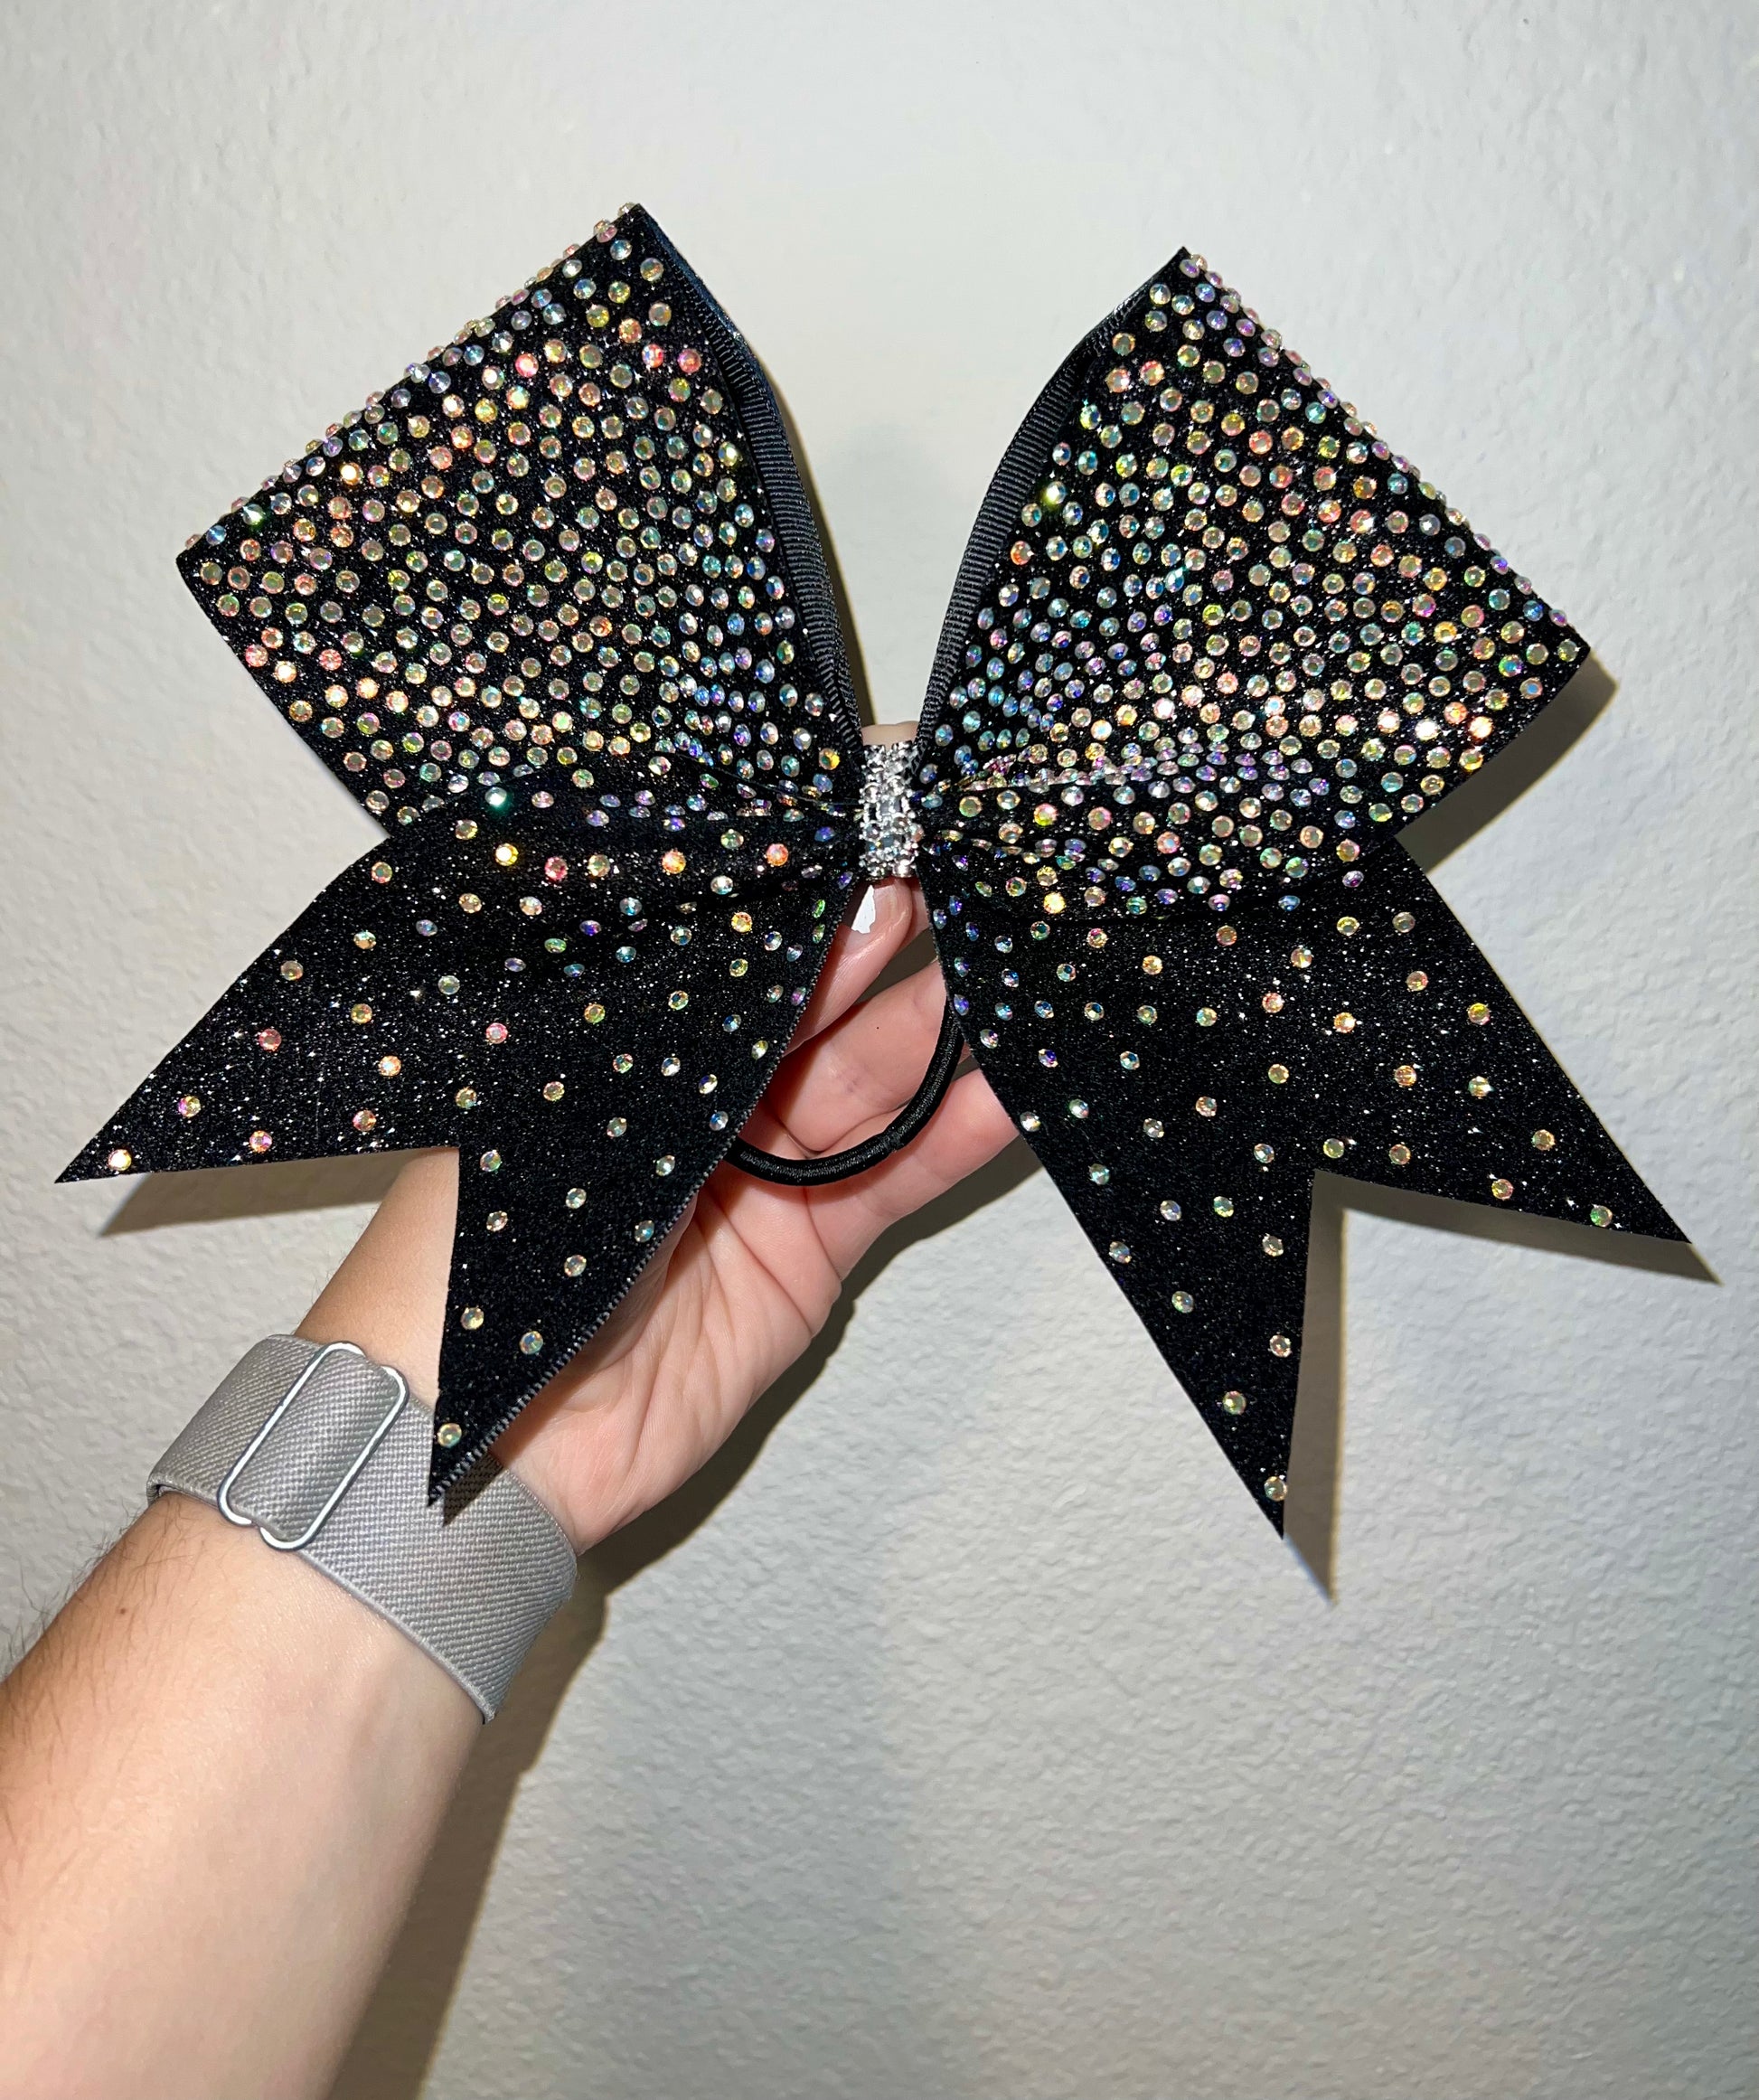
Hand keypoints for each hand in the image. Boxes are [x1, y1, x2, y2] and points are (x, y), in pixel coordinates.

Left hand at [302, 733, 1017, 1551]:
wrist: (472, 1448)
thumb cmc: (486, 1249)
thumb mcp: (601, 1096)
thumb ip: (723, 1014)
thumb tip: (834, 911)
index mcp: (625, 1019)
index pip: (736, 921)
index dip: (812, 864)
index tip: (885, 801)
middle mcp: (700, 1078)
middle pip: (819, 987)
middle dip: (900, 924)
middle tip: (978, 856)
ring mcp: (764, 1160)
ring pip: (877, 1071)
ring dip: (952, 1023)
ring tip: (1024, 957)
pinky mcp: (813, 1243)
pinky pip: (900, 1171)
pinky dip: (961, 1131)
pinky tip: (1018, 1083)